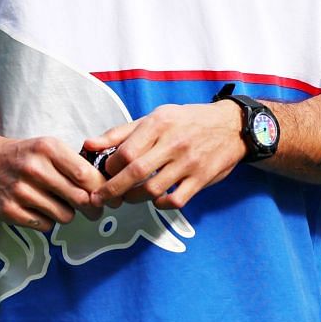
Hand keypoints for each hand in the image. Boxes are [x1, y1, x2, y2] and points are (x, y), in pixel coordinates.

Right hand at [0, 133, 103, 231]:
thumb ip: (76, 164)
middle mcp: (34, 170)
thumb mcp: (50, 148)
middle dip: (92, 207)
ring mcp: (21, 192)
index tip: (109, 196)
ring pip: (65, 216)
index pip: (85, 174)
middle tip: (95, 209)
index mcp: (48, 149)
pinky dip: (49, 221)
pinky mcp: (10, 211)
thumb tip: (106, 187)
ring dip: (68, 213)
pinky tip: (41, 209)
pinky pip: (46, 225)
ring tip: (61, 204)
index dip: (102, 189)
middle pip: (79, 198)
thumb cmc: (25, 156)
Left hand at [83, 101, 244, 210]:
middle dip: (112, 190)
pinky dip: (162, 204)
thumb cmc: (188, 121)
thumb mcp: (155, 117)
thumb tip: (88, 145)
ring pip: (153, 189)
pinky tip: (157, 199)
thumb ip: (121, 133)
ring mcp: (189, 162)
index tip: (106, 173)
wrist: (231, 126)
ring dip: (135, 198)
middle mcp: (173, 142)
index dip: (109, 168)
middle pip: (135, 172)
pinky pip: (176, 200)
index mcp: (159, 124)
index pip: (124, 152)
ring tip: (129, 197)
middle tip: (101, 198)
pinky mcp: (202, 178)